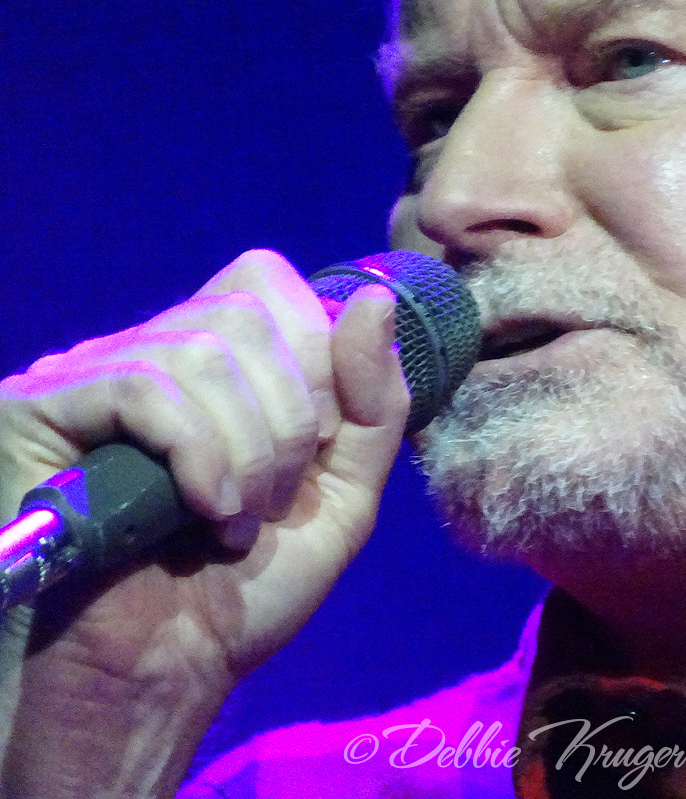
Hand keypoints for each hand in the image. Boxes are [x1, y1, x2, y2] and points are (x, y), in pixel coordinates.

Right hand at [0, 249, 408, 794]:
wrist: (164, 673)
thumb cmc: (247, 590)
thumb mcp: (343, 494)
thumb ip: (375, 403)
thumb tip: (375, 299)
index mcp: (219, 362)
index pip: (268, 282)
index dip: (316, 352)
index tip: (319, 441)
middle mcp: (149, 351)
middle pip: (247, 315)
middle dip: (291, 417)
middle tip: (275, 499)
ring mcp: (91, 374)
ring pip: (200, 352)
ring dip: (247, 450)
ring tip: (237, 522)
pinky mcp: (41, 409)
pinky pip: (141, 389)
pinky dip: (197, 453)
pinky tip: (205, 512)